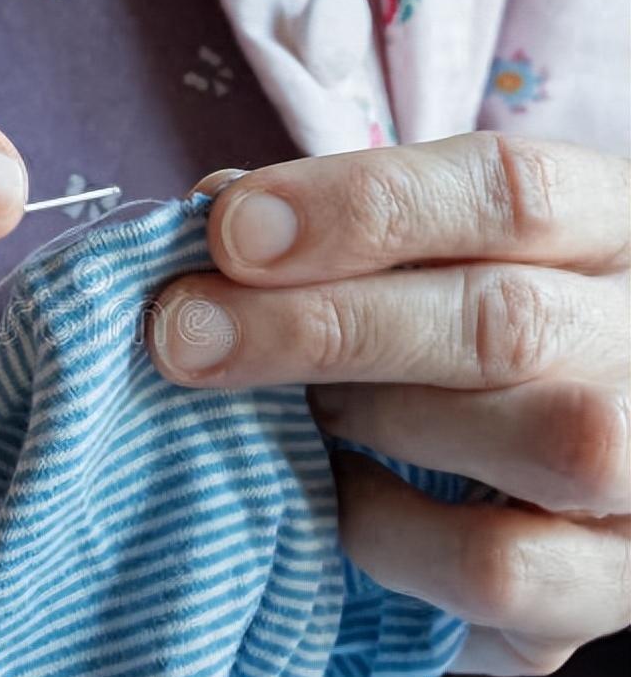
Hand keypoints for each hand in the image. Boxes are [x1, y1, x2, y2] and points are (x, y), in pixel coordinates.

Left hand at [150, 133, 628, 674]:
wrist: (563, 474)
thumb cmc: (468, 338)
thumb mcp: (430, 260)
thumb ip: (344, 235)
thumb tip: (215, 211)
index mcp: (611, 229)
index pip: (511, 188)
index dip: (360, 203)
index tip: (229, 228)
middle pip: (502, 320)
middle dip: (318, 324)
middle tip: (183, 333)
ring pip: (536, 440)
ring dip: (369, 420)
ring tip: (293, 413)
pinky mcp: (611, 582)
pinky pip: (500, 569)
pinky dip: (387, 532)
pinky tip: (334, 497)